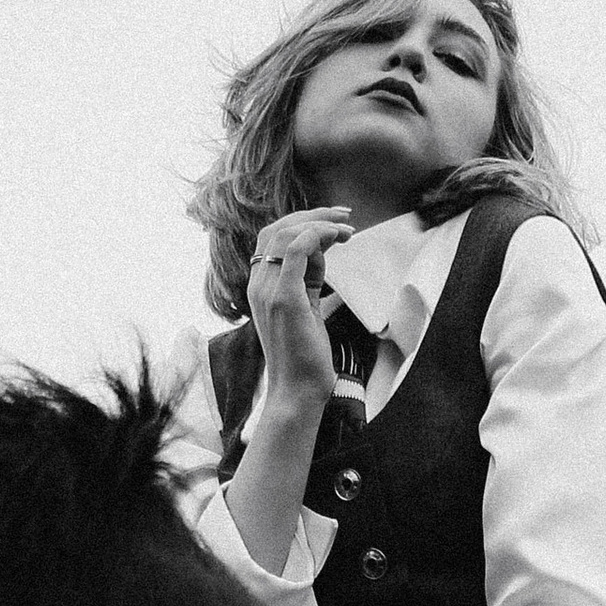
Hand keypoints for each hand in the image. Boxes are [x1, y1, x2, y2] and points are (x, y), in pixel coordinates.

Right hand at [245, 209, 352, 405]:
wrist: (298, 391)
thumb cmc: (305, 355)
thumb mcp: (306, 307)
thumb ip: (308, 278)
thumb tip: (321, 251)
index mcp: (260, 286)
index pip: (271, 238)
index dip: (301, 222)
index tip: (334, 222)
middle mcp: (258, 284)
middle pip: (276, 229)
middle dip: (312, 215)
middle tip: (344, 216)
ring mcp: (268, 290)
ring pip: (285, 233)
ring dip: (320, 223)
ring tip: (347, 230)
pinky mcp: (284, 298)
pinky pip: (295, 249)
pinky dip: (317, 235)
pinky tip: (337, 237)